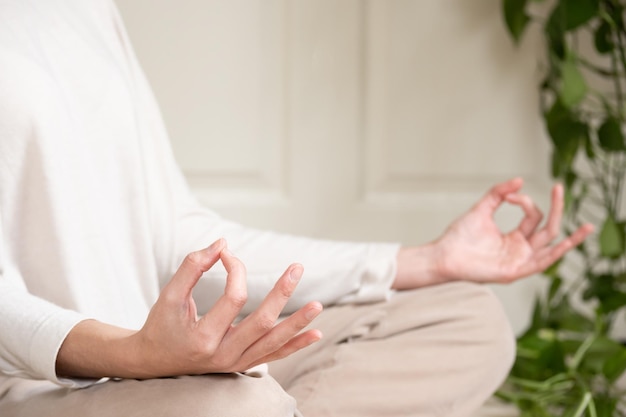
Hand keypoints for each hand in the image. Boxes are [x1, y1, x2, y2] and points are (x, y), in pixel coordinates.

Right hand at [57, 239, 322, 378]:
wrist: (153, 361)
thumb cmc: (161, 325)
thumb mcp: (168, 295)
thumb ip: (192, 267)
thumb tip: (221, 244)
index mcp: (203, 338)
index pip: (233, 298)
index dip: (235, 269)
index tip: (226, 252)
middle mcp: (223, 355)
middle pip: (261, 322)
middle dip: (281, 293)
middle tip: (297, 268)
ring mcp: (235, 363)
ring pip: (273, 343)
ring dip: (297, 323)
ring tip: (317, 305)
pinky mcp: (242, 365)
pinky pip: (273, 355)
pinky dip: (295, 345)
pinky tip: (316, 334)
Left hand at [394, 178, 593, 288]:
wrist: (444, 254)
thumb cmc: (459, 236)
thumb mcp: (481, 209)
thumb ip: (498, 194)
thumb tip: (519, 180)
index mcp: (514, 237)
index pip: (533, 217)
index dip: (525, 202)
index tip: (508, 195)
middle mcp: (520, 250)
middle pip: (548, 229)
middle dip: (556, 208)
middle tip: (560, 187)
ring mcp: (519, 262)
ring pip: (552, 249)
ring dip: (571, 238)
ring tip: (588, 226)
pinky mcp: (513, 272)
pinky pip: (539, 264)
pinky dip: (553, 254)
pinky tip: (565, 243)